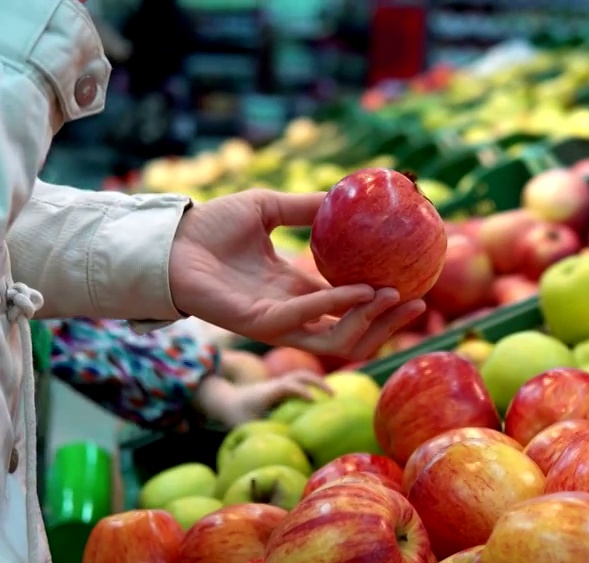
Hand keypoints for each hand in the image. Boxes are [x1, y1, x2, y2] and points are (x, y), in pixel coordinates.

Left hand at [169, 189, 425, 359]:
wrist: (169, 239)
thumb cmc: (210, 226)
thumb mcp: (270, 208)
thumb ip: (307, 208)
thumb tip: (347, 195)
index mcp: (297, 290)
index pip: (351, 308)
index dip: (384, 303)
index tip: (415, 283)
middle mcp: (292, 312)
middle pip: (353, 334)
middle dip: (389, 324)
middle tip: (419, 300)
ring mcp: (276, 323)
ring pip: (336, 341)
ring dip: (368, 322)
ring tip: (394, 297)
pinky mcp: (256, 325)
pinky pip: (302, 322)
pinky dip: (332, 306)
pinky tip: (356, 289)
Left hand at [194, 370, 332, 426]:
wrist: (225, 399)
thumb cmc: (235, 414)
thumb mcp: (246, 426)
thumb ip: (262, 433)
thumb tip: (277, 448)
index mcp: (267, 392)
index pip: (286, 387)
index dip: (301, 391)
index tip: (314, 401)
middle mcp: (275, 384)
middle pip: (299, 375)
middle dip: (318, 382)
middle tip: (334, 395)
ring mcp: (278, 383)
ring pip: (301, 376)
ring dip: (318, 383)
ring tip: (333, 396)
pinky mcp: (281, 387)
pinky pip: (300, 383)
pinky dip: (313, 387)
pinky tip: (323, 400)